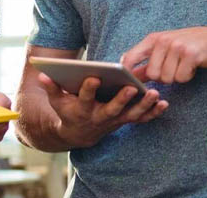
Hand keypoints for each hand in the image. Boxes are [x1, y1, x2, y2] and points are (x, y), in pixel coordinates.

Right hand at [39, 73, 167, 148]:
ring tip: (155, 94)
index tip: (94, 77)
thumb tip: (42, 74)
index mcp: (82, 109)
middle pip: (112, 109)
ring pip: (131, 115)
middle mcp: (100, 117)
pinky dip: (153, 113)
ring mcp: (115, 121)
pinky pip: (141, 119)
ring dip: (144, 106)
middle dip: (122, 99)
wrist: (79, 134)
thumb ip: (52, 87)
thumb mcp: (57, 101)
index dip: (88, 88)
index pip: (85, 98)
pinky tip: (164, 103)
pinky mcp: (125, 121)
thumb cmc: (68, 110)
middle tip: (132, 88)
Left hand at [120, 25, 206, 83]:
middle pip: (152, 74)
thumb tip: (130, 73)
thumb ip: (148, 60)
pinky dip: (187, 76)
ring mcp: (176, 47)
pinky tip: (192, 66)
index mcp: (153, 39)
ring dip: (177, 76)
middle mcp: (163, 41)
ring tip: (184, 65)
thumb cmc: (190, 44)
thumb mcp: (166, 47)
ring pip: (167, 78)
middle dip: (163, 77)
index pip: (131, 57)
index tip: (127, 82)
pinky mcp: (190, 55)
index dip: (127, 72)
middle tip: (174, 67)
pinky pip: (181, 78)